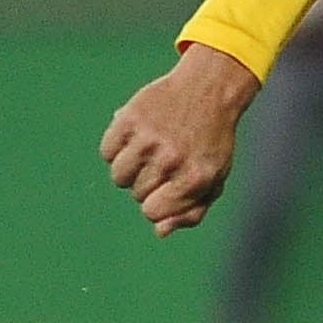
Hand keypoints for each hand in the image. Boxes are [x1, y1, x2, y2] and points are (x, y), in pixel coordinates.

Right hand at [100, 44, 256, 237]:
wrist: (208, 90)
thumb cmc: (210, 141)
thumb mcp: (214, 178)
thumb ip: (192, 211)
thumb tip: (160, 232)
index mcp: (195, 179)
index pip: (152, 212)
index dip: (157, 203)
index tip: (168, 187)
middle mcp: (171, 159)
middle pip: (136, 193)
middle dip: (148, 182)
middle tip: (167, 159)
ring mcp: (149, 138)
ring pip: (119, 175)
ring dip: (130, 168)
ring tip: (149, 150)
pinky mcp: (130, 118)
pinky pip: (107, 151)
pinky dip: (117, 147)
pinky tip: (137, 136)